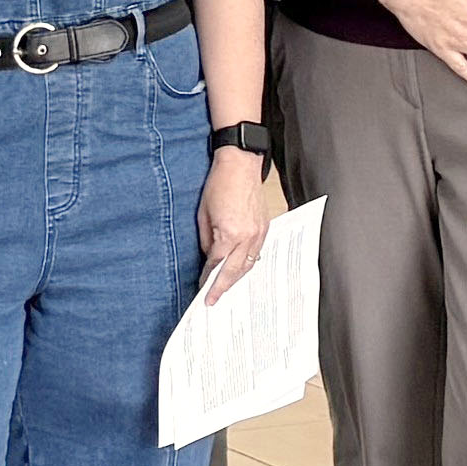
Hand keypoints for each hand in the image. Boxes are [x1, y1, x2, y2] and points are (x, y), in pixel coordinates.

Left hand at [198, 151, 269, 300]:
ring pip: (248, 265)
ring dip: (236, 279)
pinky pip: (257, 253)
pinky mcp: (265, 228)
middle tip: (213, 301)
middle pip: (234, 271)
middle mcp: (247, 237)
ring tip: (226, 289)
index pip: (216, 264)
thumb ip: (206, 241)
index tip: (202, 290)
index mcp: (229, 234)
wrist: (240, 164)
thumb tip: (210, 258)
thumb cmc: (219, 184)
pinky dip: (247, 265)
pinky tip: (240, 270)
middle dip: (222, 287)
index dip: (208, 278)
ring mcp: (259, 233)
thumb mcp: (203, 215)